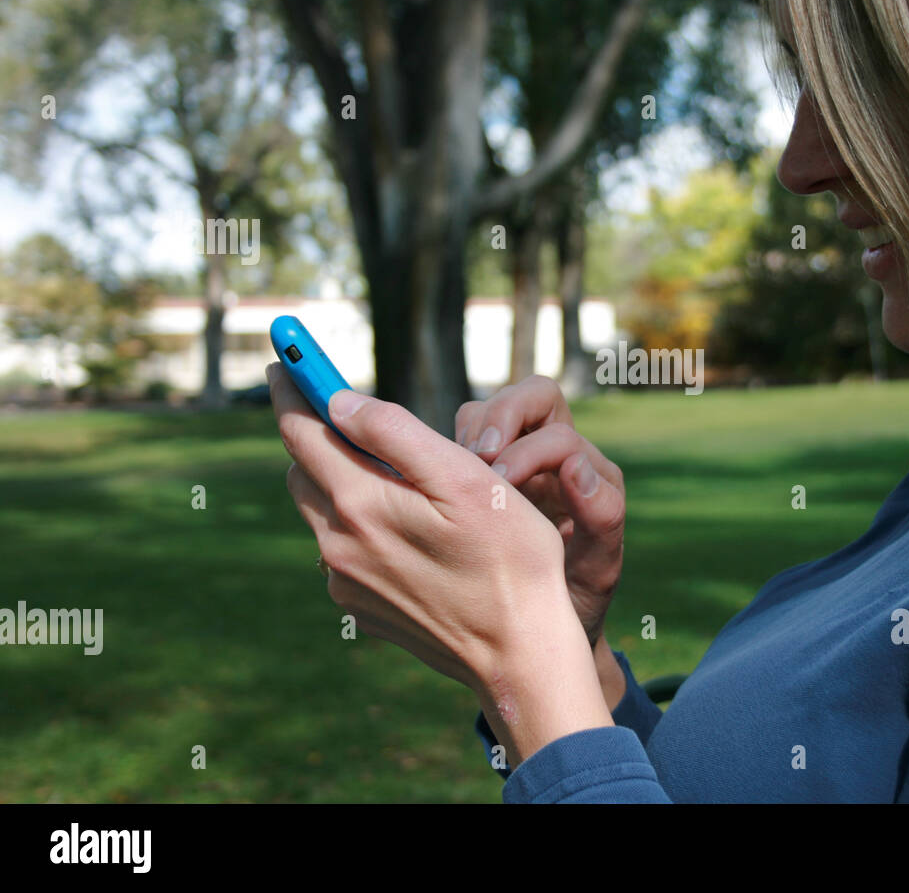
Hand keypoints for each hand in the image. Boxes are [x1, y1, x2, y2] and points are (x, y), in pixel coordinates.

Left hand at [267, 362, 579, 694]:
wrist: (519, 653)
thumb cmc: (510, 557)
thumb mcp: (466, 478)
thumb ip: (396, 433)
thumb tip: (338, 401)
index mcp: (360, 503)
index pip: (302, 431)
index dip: (292, 388)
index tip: (284, 360)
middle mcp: (339, 545)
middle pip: (304, 472)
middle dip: (317, 436)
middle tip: (346, 412)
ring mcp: (347, 582)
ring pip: (324, 514)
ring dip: (341, 485)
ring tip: (392, 478)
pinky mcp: (362, 609)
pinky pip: (344, 554)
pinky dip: (361, 528)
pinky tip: (409, 533)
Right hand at [455, 375, 624, 646]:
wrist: (542, 636)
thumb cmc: (577, 601)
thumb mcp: (598, 569)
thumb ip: (602, 517)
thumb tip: (578, 467)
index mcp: (587, 471)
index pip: (558, 430)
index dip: (530, 447)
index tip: (502, 480)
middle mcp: (552, 457)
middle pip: (530, 397)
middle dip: (499, 415)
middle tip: (476, 455)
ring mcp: (510, 464)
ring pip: (483, 416)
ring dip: (465, 436)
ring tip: (449, 474)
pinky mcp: (472, 481)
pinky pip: (453, 446)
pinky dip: (437, 456)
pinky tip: (425, 489)